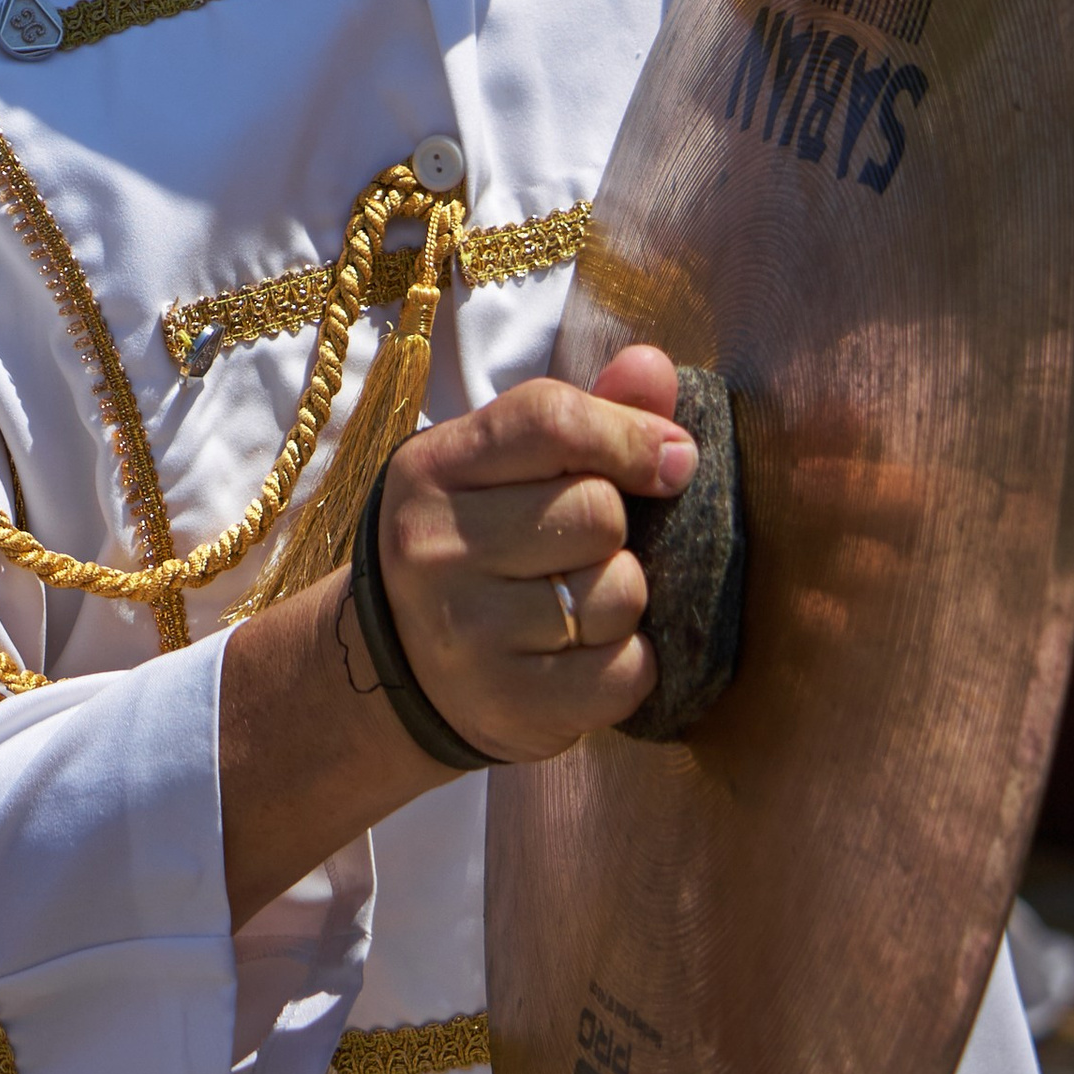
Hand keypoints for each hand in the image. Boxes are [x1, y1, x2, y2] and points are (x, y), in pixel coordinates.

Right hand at [363, 348, 687, 759]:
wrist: (404, 670)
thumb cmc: (480, 545)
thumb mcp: (507, 467)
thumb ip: (587, 411)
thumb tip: (655, 369)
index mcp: (433, 468)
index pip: (552, 420)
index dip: (630, 435)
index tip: (670, 462)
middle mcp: (434, 547)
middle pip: (596, 511)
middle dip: (619, 530)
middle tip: (587, 550)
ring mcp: (464, 633)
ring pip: (616, 593)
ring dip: (624, 599)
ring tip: (580, 606)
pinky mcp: (505, 704)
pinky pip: (623, 672)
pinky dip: (631, 665)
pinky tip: (591, 657)